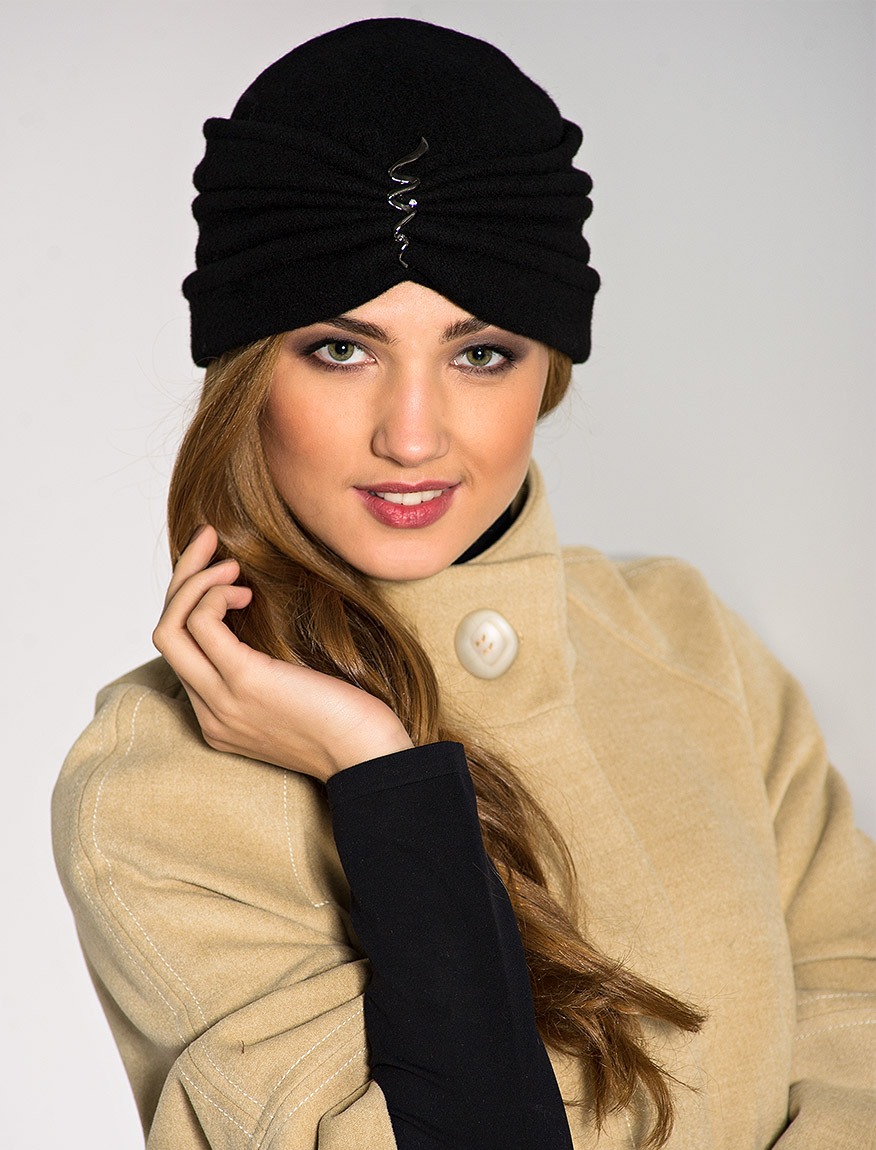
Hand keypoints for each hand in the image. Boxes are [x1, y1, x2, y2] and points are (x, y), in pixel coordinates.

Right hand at [152, 526, 412, 780]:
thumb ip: (268, 667)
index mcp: (220, 716)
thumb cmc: (350, 720)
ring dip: (196, 580)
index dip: (192, 602)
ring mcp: (222, 701)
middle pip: (164, 633)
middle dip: (181, 578)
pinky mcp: (244, 682)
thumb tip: (259, 615)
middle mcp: (211, 713)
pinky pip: (201, 624)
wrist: (371, 755)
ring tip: (233, 567)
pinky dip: (215, 594)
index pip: (182, 651)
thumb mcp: (296, 691)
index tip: (220, 570)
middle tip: (207, 539)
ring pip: (170, 627)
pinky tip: (245, 590)